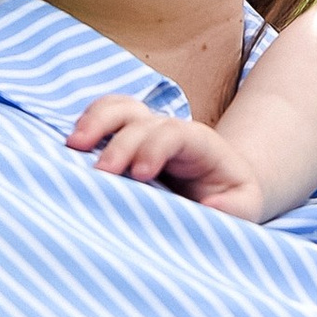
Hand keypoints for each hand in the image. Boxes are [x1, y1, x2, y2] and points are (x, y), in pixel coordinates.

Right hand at [69, 93, 263, 219]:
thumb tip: (212, 205)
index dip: (156, 147)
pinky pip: (105, 115)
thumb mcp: (244, 207)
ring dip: (95, 122)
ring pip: (120, 109)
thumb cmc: (230, 199)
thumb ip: (234, 207)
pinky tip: (71, 144)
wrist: (221, 186)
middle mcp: (170, 131)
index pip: (177, 134)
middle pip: (143, 121)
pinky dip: (87, 122)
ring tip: (74, 146)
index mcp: (201, 146)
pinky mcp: (126, 137)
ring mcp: (146, 130)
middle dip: (120, 143)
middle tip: (102, 172)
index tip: (140, 174)